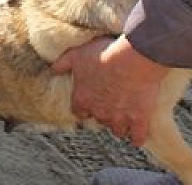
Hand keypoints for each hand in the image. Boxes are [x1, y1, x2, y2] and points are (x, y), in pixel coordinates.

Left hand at [51, 36, 166, 145]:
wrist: (132, 59)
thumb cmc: (104, 55)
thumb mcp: (77, 54)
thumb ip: (63, 63)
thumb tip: (53, 70)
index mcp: (82, 98)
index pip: (78, 111)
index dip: (85, 107)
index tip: (90, 102)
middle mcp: (99, 112)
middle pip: (99, 120)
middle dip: (104, 113)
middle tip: (111, 102)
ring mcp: (119, 118)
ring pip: (117, 130)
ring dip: (120, 125)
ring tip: (125, 117)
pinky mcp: (138, 119)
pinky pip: (137, 137)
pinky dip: (137, 137)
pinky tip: (137, 136)